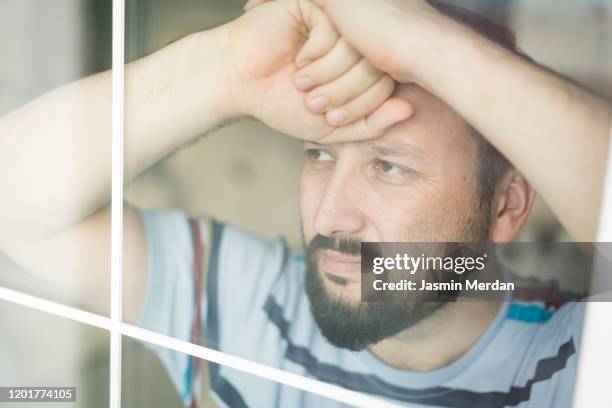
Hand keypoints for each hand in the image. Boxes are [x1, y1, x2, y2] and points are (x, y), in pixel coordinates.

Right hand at [221, 0, 411, 142]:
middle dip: (344, 93)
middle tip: (314, 102)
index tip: (331, 119)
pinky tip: (298, 58)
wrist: (240, 84)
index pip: (386, 84)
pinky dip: (316, 53)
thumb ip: (372, 123)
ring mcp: (336, 21)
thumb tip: (408, 109)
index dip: (362, 107)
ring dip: (328, 74)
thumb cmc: (282, 103)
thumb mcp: (333, 127)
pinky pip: (334, 29)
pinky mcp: (315, 5)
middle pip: (376, 65)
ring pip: (357, 47)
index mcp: (359, 67)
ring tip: (302, 81)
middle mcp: (353, 41)